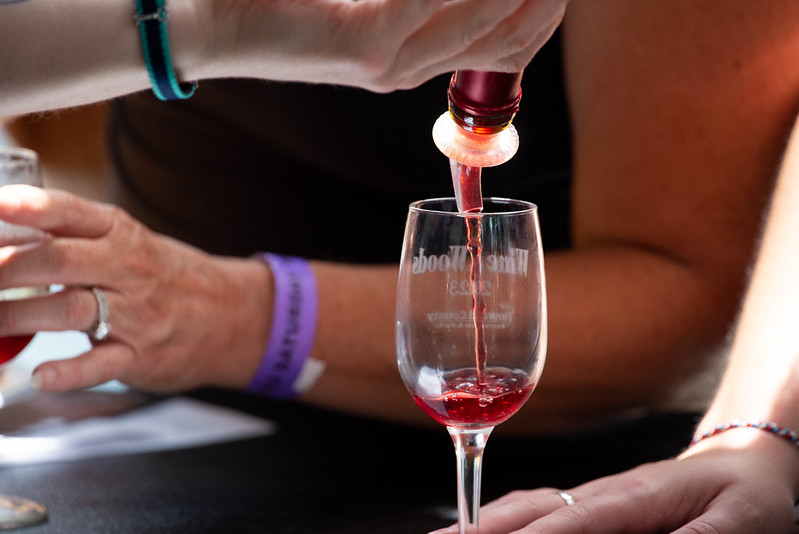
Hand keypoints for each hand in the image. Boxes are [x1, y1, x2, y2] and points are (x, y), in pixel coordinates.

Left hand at [0, 185, 268, 392]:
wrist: (233, 315)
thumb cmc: (171, 278)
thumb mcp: (132, 246)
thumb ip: (77, 239)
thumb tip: (7, 231)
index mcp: (123, 236)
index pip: (72, 213)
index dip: (31, 208)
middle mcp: (130, 270)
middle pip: (61, 259)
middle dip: (8, 266)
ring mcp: (137, 314)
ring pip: (72, 309)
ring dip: (18, 316)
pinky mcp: (141, 355)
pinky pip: (102, 364)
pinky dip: (69, 372)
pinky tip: (42, 376)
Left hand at [201, 0, 566, 91]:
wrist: (210, 22)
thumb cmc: (281, 0)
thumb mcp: (362, 4)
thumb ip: (413, 1)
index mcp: (414, 62)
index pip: (510, 44)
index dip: (545, 5)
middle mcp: (411, 70)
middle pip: (510, 33)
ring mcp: (391, 64)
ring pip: (485, 17)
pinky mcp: (364, 44)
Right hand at [432, 441, 798, 532]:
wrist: (746, 459)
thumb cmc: (746, 493)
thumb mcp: (743, 523)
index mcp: (633, 497)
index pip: (568, 520)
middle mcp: (600, 493)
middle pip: (529, 510)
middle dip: (481, 528)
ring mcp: (591, 497)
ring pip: (524, 507)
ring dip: (481, 523)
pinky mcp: (590, 505)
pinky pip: (535, 510)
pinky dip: (501, 521)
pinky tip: (479, 529)